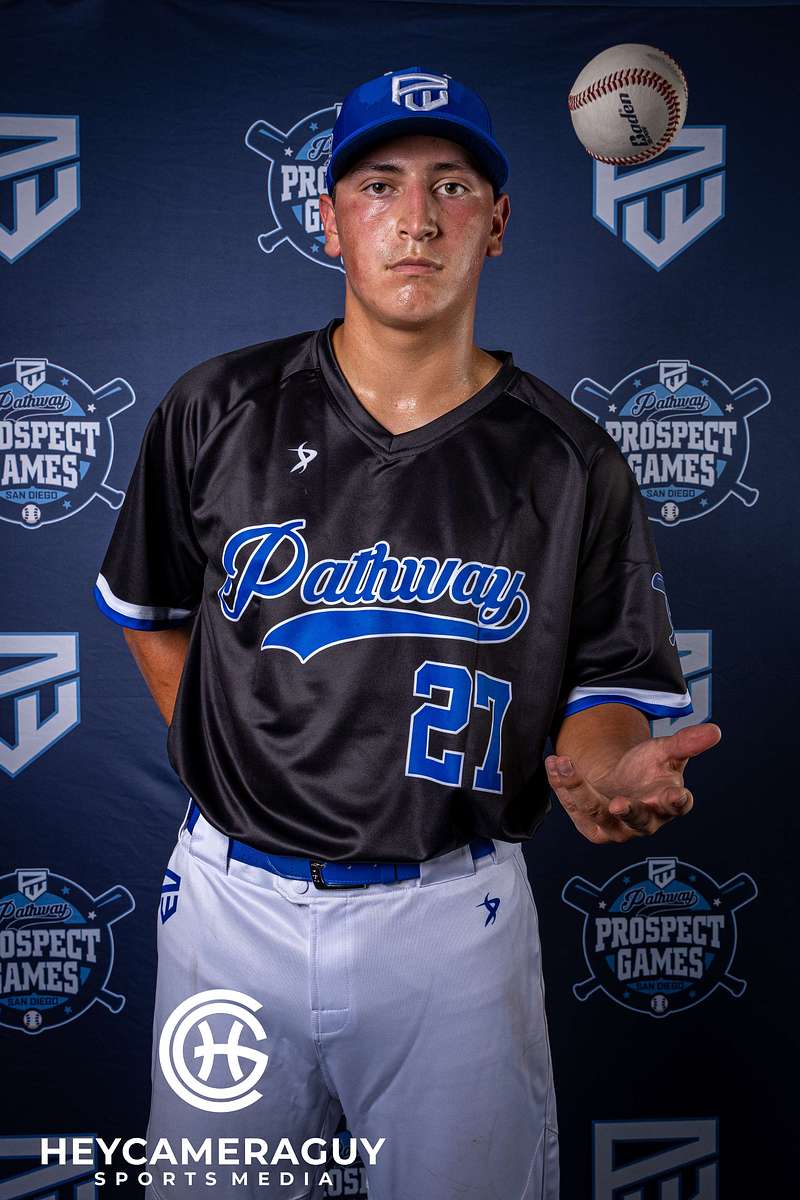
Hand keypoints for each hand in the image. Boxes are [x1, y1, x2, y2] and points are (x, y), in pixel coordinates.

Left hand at [545, 722, 721, 843]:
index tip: (674, 795)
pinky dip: (562, 785)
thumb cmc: (647, 769)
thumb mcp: (665, 751)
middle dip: (628, 811)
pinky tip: (555, 763)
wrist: (618, 779)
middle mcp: (645, 821)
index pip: (678, 806)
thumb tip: (714, 730)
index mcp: (669, 802)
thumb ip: (686, 743)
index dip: (676, 802)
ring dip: (579, 788)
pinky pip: (574, 808)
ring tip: (565, 763)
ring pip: (596, 812)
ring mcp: (617, 828)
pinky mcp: (592, 827)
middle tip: (618, 804)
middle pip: (638, 820)